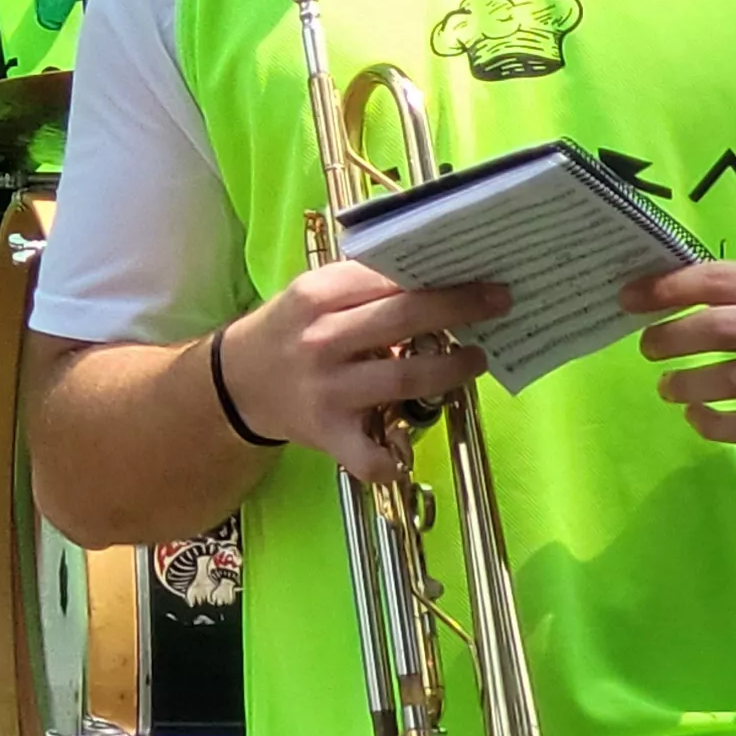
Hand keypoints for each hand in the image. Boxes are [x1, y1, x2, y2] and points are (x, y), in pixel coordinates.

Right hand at [219, 260, 508, 479]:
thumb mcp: (314, 295)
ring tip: (475, 360)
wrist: (237, 383)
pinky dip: (395, 461)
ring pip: (406, 378)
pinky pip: (370, 455)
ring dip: (452, 370)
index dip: (439, 277)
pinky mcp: (328, 433)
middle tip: (499, 303)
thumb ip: (364, 286)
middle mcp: (321, 340)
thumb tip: (439, 278)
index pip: (386, 277)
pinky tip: (408, 454)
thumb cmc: (291, 331)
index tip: (480, 275)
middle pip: (403, 319)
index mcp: (315, 297)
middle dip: (459, 309)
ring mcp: (327, 390)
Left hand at [630, 261, 735, 444]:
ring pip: (733, 380)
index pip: (718, 280)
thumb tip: (651, 296)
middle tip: (649, 348)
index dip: (666, 288)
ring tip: (668, 386)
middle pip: (720, 330)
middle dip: (671, 339)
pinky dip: (713, 424)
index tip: (628, 299)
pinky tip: (696, 416)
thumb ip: (735, 295)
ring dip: (687, 384)